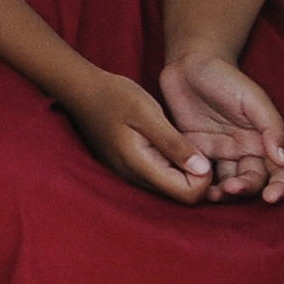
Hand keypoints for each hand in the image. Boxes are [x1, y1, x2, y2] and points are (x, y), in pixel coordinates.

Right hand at [61, 70, 218, 203]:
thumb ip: (174, 143)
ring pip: (170, 185)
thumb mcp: (148, 114)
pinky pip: (159, 175)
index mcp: (139, 165)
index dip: (203, 177)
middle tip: (196, 144)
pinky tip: (169, 142)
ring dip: (184, 169)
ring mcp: (130, 173)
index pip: (186, 194)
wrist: (80, 89)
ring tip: (184, 141)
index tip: (202, 151)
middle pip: (180, 194)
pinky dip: (171, 164)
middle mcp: (134, 176)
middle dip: (196, 175)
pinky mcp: (129, 166)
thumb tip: (203, 170)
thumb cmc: (113, 95)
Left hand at [158, 50, 283, 203]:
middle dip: (247, 189)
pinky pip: (203, 175)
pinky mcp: (197, 151)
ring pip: (230, 182)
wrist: (189, 65)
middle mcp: (247, 150)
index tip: (271, 198)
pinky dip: (203, 185)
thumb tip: (282, 159)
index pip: (283, 170)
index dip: (281, 187)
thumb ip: (271, 127)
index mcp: (266, 139)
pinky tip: (197, 186)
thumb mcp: (254, 99)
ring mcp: (222, 153)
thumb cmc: (227, 78)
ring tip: (216, 193)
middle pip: (255, 180)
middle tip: (232, 188)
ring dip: (226, 193)